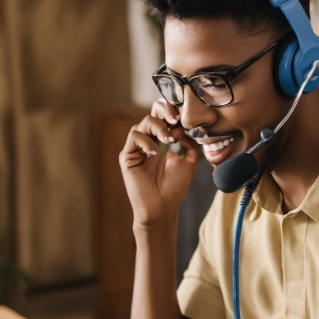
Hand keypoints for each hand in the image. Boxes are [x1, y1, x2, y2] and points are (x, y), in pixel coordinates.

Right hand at [119, 99, 199, 226]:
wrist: (162, 208)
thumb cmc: (174, 188)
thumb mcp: (189, 163)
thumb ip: (190, 144)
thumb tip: (182, 129)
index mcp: (161, 141)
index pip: (163, 116)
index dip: (171, 111)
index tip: (183, 116)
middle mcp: (147, 142)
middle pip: (151, 114)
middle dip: (164, 112)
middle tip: (175, 120)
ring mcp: (136, 148)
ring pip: (142, 124)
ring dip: (158, 128)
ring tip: (168, 140)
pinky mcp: (127, 156)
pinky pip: (134, 137)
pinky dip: (146, 141)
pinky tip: (155, 152)